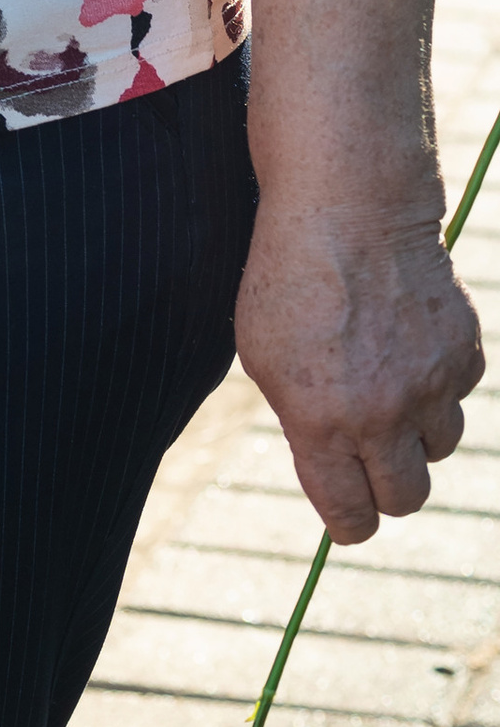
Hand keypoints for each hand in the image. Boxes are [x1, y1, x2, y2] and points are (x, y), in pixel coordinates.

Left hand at [236, 193, 484, 540]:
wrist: (346, 204)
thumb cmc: (289, 274)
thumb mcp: (263, 352)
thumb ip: (298, 421)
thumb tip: (328, 469)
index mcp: (320, 420)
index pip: (350, 516)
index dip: (348, 522)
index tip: (347, 513)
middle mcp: (381, 413)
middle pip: (405, 497)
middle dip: (386, 485)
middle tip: (369, 455)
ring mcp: (430, 385)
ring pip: (438, 448)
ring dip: (414, 429)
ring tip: (384, 377)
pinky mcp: (465, 354)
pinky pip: (458, 396)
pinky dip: (439, 381)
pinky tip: (407, 339)